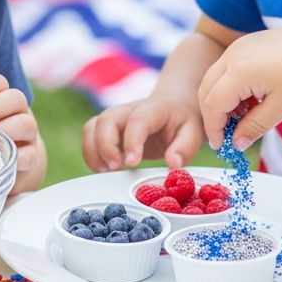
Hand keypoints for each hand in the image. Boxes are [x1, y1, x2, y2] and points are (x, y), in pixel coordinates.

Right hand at [81, 98, 203, 172]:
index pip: (138, 120)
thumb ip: (184, 148)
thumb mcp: (193, 134)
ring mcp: (114, 117)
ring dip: (93, 151)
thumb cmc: (180, 125)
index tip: (132, 162)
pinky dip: (90, 155)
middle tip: (116, 169)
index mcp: (154, 108)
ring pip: (92, 127)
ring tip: (106, 173)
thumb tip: (172, 164)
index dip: (132, 140)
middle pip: (107, 120)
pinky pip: (88, 137)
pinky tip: (103, 171)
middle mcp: (129, 109)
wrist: (171, 112)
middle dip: (106, 146)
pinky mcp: (104, 128)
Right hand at [197, 23, 281, 151]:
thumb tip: (237, 143)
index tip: (222, 146)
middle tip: (227, 135)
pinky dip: (231, 87)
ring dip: (222, 101)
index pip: (213, 104)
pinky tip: (251, 99)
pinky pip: (227, 68)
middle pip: (207, 90)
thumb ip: (254, 127)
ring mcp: (239, 46)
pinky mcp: (247, 43)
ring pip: (215, 78)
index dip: (214, 128)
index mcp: (239, 71)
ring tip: (245, 117)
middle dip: (214, 115)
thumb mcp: (281, 108)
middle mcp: (233, 55)